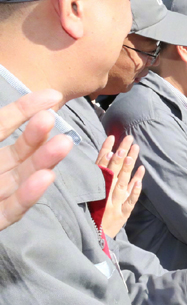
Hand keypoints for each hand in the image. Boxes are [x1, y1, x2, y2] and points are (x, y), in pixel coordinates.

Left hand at [0, 89, 74, 231]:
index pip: (2, 126)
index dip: (24, 108)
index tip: (53, 95)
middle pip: (17, 154)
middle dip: (36, 136)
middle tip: (52, 119)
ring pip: (20, 178)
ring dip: (43, 161)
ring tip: (63, 144)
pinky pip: (11, 209)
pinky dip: (27, 196)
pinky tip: (46, 178)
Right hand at [95, 135, 143, 237]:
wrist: (91, 243)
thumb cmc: (89, 218)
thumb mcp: (87, 200)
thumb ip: (95, 181)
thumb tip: (107, 158)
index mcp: (93, 191)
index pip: (99, 167)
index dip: (106, 152)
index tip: (112, 138)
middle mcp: (103, 196)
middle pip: (113, 171)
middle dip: (121, 154)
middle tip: (129, 138)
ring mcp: (113, 205)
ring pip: (122, 182)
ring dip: (129, 166)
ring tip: (134, 150)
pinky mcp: (122, 215)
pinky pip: (130, 200)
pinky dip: (135, 188)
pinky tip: (140, 175)